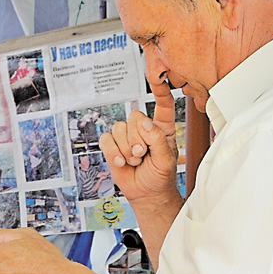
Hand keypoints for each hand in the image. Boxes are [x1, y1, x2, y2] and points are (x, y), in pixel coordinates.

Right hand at [99, 80, 177, 202]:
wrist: (146, 193)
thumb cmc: (160, 176)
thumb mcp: (166, 159)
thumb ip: (158, 139)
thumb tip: (145, 123)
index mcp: (161, 128)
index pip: (163, 105)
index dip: (161, 93)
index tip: (158, 80)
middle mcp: (142, 128)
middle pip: (134, 117)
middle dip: (137, 139)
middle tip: (143, 154)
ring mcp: (126, 136)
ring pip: (118, 128)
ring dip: (126, 149)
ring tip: (134, 160)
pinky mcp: (112, 145)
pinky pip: (106, 139)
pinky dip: (113, 152)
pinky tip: (122, 161)